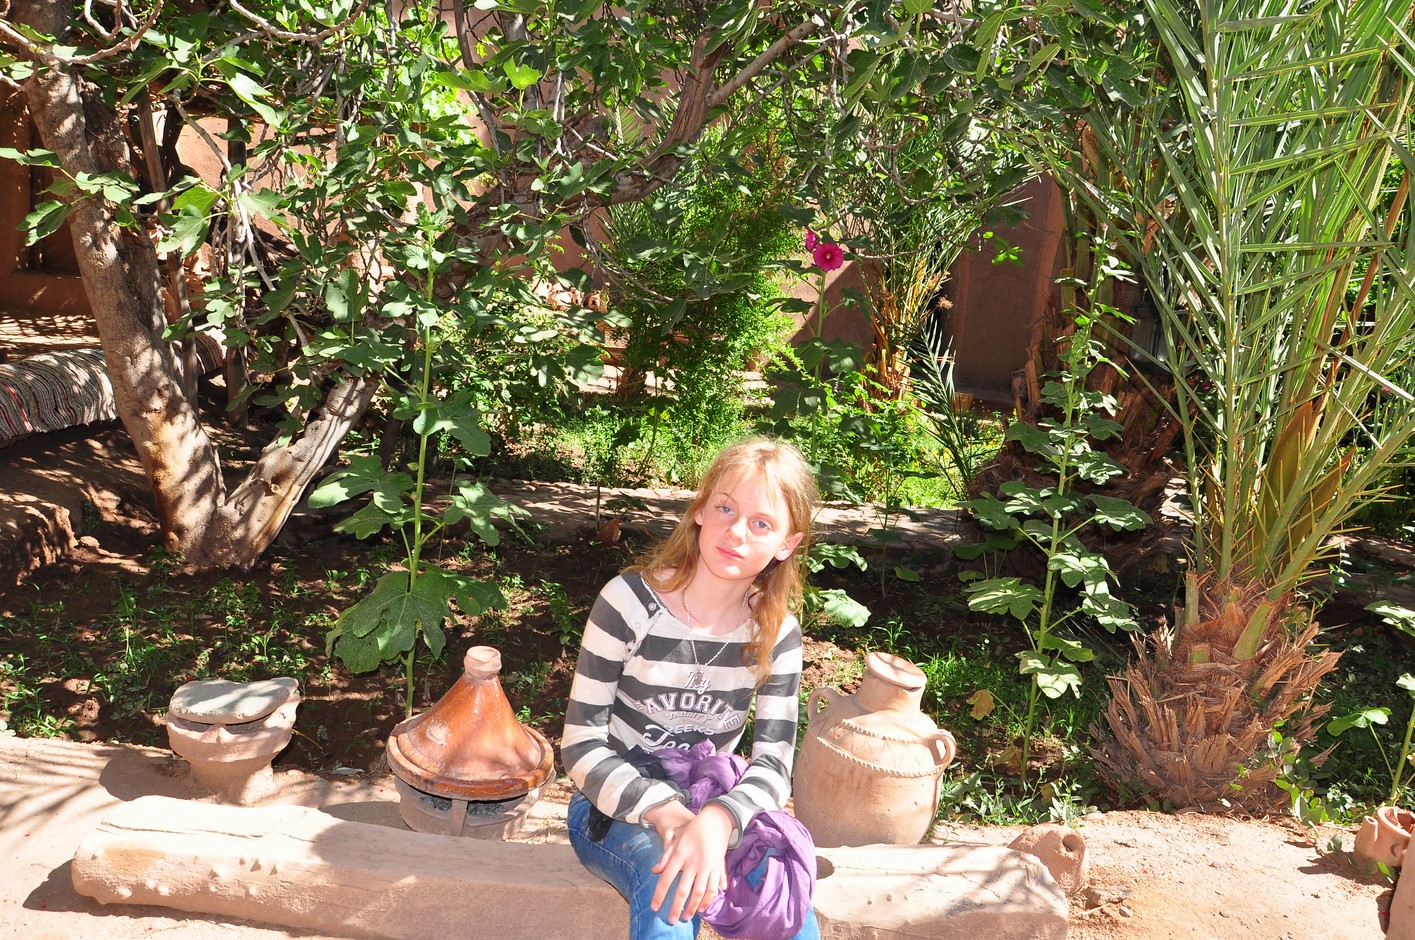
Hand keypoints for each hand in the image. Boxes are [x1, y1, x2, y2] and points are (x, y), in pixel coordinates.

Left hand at [644, 801, 734, 923]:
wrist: (715, 820)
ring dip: (693, 907)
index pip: (666, 879)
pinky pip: (713, 887)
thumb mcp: (676, 838)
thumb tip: (654, 870)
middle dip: (677, 907)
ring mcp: (707, 866)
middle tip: (672, 920)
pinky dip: (709, 899)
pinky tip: (703, 907)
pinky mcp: (718, 867)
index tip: (655, 908)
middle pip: (683, 890)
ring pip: (700, 892)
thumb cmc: (692, 830)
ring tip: (688, 917)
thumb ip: (666, 856)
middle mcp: (693, 862)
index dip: (660, 895)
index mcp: (680, 855)